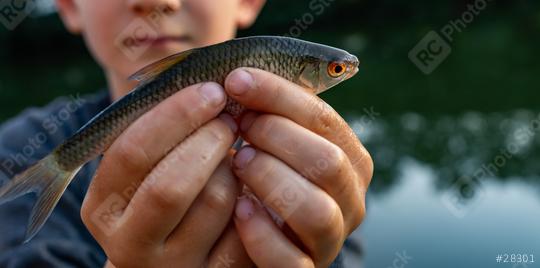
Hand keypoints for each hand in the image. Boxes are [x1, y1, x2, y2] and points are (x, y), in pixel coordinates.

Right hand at [80, 82, 252, 266]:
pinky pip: (245, 226)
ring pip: (216, 201)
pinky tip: (250, 184)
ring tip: (234, 154)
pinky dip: (253, 196)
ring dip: (234, 167)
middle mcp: (129, 244)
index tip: (211, 91)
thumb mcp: (144, 169)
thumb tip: (206, 85)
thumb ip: (160, 133)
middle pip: (171, 185)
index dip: (176, 115)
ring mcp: (172, 266)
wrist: (171, 260)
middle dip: (209, 140)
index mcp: (103, 207)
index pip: (132, 152)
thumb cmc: (160, 195)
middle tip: (230, 119)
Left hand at [224, 68, 373, 267]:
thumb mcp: (277, 141)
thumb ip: (273, 113)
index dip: (281, 96)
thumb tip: (242, 76)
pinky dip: (261, 233)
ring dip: (272, 179)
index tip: (238, 80)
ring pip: (317, 211)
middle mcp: (350, 200)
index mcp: (349, 161)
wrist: (262, 235)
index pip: (325, 120)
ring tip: (239, 161)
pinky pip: (290, 259)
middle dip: (278, 136)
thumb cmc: (266, 175)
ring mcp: (329, 240)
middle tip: (240, 124)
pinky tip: (238, 208)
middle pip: (328, 163)